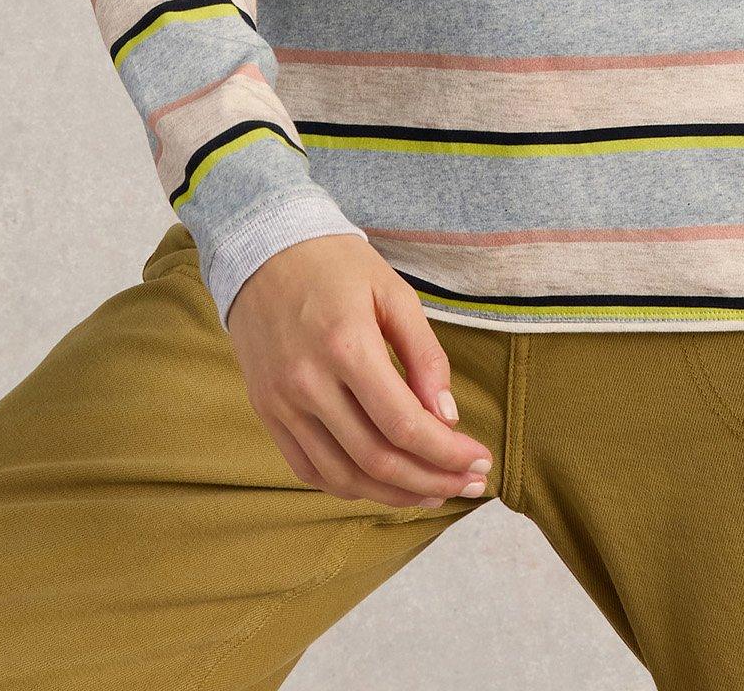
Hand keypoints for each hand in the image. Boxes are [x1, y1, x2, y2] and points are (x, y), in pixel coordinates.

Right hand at [225, 232, 493, 506]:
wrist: (263, 249)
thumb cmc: (336, 266)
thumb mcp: (393, 293)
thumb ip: (425, 354)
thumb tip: (447, 418)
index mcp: (346, 346)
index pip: (404, 425)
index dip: (448, 453)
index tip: (480, 461)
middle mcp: (309, 383)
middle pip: (377, 460)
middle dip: (433, 480)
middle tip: (469, 483)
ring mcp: (282, 403)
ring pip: (343, 477)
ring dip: (395, 494)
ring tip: (433, 490)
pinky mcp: (267, 412)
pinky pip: (309, 471)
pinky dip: (349, 486)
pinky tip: (383, 482)